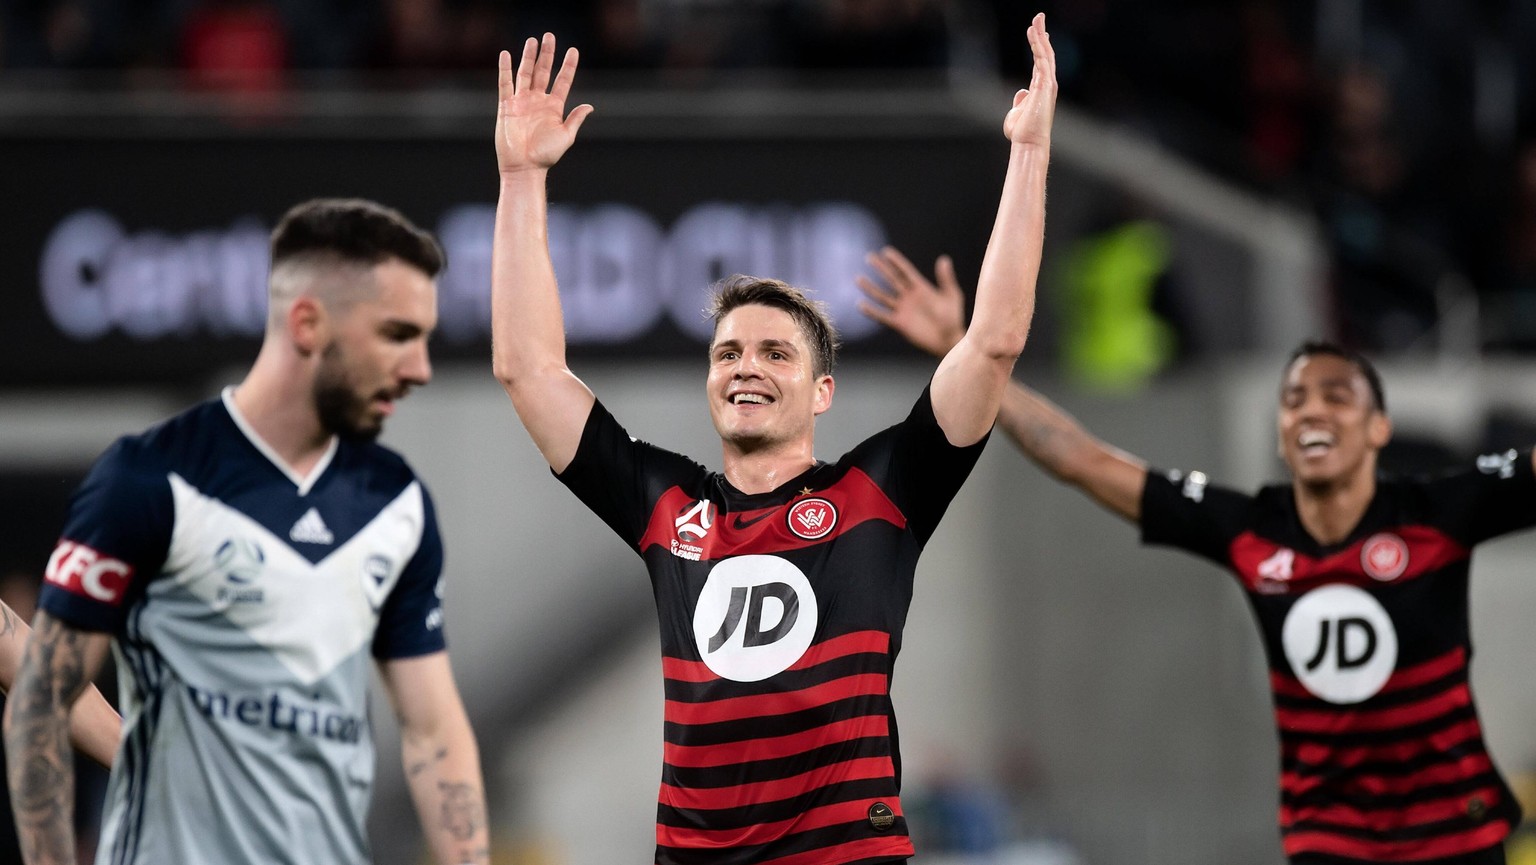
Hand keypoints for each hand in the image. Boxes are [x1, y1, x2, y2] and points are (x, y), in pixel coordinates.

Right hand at [495, 33, 593, 174]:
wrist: (524, 167)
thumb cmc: (546, 156)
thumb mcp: (566, 136)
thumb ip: (575, 119)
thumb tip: (590, 106)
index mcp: (554, 107)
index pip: (563, 80)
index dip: (568, 66)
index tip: (573, 50)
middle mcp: (538, 101)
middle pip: (543, 71)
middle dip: (547, 54)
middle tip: (550, 36)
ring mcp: (522, 102)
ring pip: (525, 73)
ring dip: (529, 57)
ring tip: (532, 40)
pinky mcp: (507, 106)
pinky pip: (505, 84)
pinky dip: (505, 69)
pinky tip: (506, 55)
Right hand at [856, 246, 966, 357]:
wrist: (949, 340)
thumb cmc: (953, 318)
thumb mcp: (952, 296)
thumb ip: (946, 279)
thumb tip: (943, 259)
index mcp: (921, 288)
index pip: (905, 271)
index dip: (896, 261)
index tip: (886, 251)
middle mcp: (909, 297)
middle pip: (892, 280)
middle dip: (881, 269)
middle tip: (869, 257)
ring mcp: (903, 310)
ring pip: (883, 296)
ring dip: (871, 288)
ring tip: (858, 279)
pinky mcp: (899, 323)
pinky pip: (882, 316)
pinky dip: (872, 311)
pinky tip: (861, 304)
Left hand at [1002, 14, 1056, 147]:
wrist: (1028, 142)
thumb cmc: (1022, 131)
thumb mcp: (1016, 113)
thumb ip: (1019, 101)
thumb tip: (1021, 91)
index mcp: (1040, 88)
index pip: (1041, 63)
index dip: (1039, 47)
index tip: (1038, 33)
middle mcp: (1046, 84)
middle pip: (1045, 54)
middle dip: (1042, 35)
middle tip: (1039, 18)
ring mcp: (1048, 83)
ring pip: (1045, 54)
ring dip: (1041, 36)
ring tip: (1037, 19)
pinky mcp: (1046, 84)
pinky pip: (1042, 59)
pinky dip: (1039, 45)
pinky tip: (1035, 33)